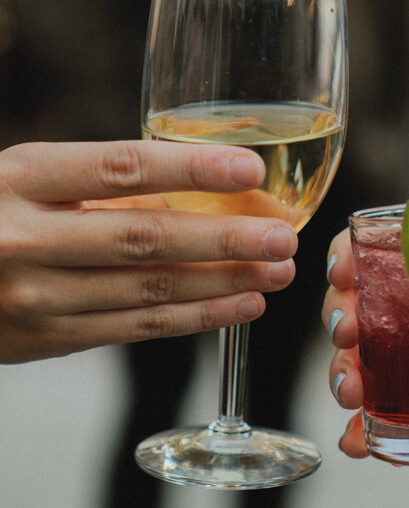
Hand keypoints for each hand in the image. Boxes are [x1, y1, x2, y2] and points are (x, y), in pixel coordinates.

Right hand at [0, 140, 296, 362]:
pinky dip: (194, 319)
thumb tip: (202, 188)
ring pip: (146, 292)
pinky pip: (133, 330)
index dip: (190, 168)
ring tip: (275, 271)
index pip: (119, 169)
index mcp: (20, 177)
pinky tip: (239, 305)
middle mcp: (22, 238)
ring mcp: (32, 298)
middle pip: (143, 239)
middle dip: (224, 239)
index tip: (251, 167)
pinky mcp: (43, 341)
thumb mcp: (26, 176)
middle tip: (283, 235)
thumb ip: (99, 184)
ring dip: (222, 283)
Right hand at [322, 230, 408, 458]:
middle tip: (347, 334)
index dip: (350, 251)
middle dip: (339, 316)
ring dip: (343, 373)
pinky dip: (363, 433)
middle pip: (356, 302)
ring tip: (351, 393)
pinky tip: (358, 443)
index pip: (383, 247)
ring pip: (357, 360)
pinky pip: (380, 421)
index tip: (344, 266)